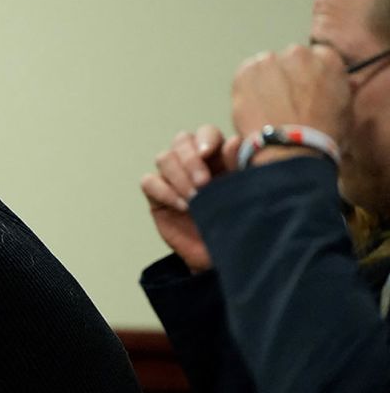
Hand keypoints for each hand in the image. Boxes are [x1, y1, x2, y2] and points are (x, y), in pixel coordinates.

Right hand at [141, 125, 240, 272]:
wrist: (221, 259)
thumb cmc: (237, 225)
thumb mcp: (244, 193)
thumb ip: (239, 166)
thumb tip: (233, 142)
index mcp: (219, 157)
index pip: (206, 134)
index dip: (205, 138)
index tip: (209, 153)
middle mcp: (193, 163)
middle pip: (181, 141)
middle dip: (190, 159)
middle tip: (203, 183)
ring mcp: (173, 178)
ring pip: (164, 157)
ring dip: (178, 176)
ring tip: (194, 198)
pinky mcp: (157, 196)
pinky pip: (149, 181)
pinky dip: (164, 191)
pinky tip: (181, 206)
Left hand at [231, 44, 351, 146]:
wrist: (291, 146)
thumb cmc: (320, 135)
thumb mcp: (346, 111)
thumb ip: (342, 90)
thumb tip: (344, 84)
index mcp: (328, 59)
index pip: (314, 57)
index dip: (307, 76)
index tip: (302, 89)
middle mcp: (299, 54)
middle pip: (288, 60)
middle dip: (285, 77)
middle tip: (284, 102)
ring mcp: (270, 61)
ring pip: (265, 67)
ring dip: (265, 82)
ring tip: (267, 108)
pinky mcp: (246, 72)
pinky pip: (245, 76)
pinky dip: (246, 89)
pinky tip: (254, 108)